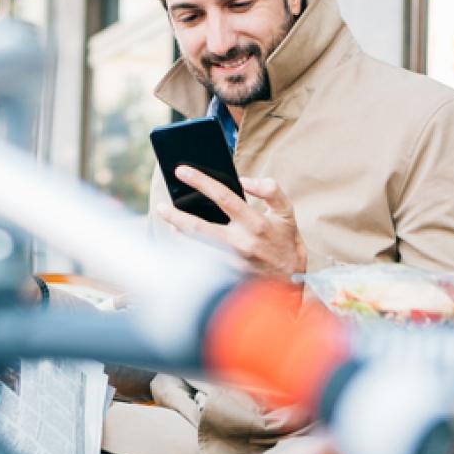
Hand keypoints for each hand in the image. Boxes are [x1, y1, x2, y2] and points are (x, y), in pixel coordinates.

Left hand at [156, 166, 306, 277]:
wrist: (292, 282)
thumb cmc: (286, 243)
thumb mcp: (287, 213)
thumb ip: (270, 191)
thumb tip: (245, 180)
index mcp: (255, 223)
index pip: (223, 197)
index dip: (201, 181)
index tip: (182, 171)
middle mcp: (241, 244)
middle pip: (199, 228)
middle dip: (175, 216)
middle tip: (161, 207)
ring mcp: (232, 263)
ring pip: (195, 248)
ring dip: (179, 234)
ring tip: (170, 222)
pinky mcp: (227, 277)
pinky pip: (200, 262)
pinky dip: (188, 251)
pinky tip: (182, 241)